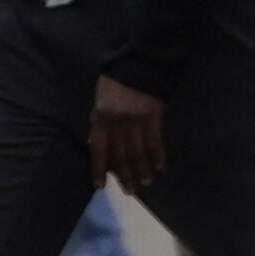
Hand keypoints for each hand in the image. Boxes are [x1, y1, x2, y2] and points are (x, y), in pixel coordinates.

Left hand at [88, 75, 166, 193]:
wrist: (138, 63)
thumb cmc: (114, 83)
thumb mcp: (99, 102)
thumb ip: (98, 123)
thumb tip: (94, 144)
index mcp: (101, 118)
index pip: (97, 149)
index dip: (98, 168)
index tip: (100, 186)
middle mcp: (117, 122)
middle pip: (120, 154)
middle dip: (125, 175)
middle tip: (130, 192)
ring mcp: (137, 120)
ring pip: (139, 150)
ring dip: (142, 168)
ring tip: (146, 182)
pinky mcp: (155, 116)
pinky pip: (156, 140)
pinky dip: (157, 154)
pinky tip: (160, 166)